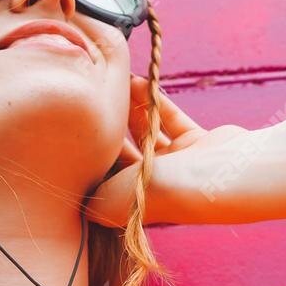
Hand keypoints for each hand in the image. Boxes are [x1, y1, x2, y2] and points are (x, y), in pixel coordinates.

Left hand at [85, 77, 256, 226]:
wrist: (219, 179)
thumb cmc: (162, 192)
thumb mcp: (109, 201)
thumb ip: (87, 189)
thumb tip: (65, 179)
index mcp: (132, 205)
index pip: (101, 176)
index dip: (86, 151)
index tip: (71, 126)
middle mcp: (153, 186)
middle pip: (123, 152)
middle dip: (107, 126)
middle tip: (90, 99)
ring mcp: (178, 165)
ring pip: (147, 131)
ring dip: (130, 108)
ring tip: (112, 83)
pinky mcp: (198, 143)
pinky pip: (170, 119)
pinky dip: (155, 101)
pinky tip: (138, 81)